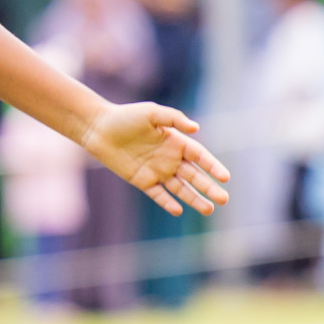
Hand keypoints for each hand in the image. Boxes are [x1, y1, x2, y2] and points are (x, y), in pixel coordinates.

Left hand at [81, 102, 231, 216]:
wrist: (98, 128)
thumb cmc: (125, 116)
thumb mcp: (151, 112)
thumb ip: (174, 118)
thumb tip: (196, 128)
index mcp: (176, 142)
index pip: (200, 157)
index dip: (213, 167)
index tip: (225, 178)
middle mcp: (170, 158)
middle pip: (194, 176)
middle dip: (209, 187)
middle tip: (224, 200)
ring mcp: (157, 171)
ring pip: (180, 188)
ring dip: (194, 199)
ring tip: (209, 210)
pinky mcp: (142, 180)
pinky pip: (158, 194)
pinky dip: (168, 202)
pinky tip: (179, 210)